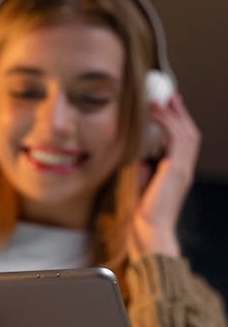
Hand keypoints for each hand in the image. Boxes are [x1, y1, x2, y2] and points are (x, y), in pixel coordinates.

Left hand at [127, 93, 200, 260]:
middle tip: (169, 96)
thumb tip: (137, 154)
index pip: (183, 141)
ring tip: (160, 101)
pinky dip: (167, 123)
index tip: (167, 108)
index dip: (178, 122)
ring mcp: (183, 169)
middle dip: (180, 112)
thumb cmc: (142, 214)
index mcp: (177, 172)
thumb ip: (143, 168)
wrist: (148, 230)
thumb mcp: (141, 184)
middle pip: (190, 132)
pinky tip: (155, 114)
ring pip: (186, 132)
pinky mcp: (177, 170)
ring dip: (173, 114)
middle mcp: (184, 169)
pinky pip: (176, 139)